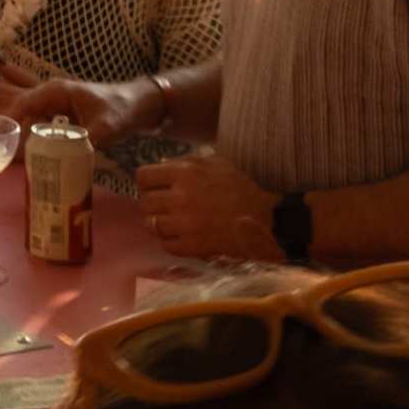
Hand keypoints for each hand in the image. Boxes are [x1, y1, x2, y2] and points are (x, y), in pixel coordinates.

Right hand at [0, 54, 151, 148]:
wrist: (143, 105)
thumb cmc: (124, 110)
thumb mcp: (106, 128)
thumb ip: (83, 140)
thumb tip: (63, 155)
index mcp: (57, 92)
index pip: (25, 103)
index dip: (10, 119)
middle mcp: (52, 93)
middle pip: (18, 93)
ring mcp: (57, 100)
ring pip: (23, 95)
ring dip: (4, 91)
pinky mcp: (63, 109)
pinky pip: (35, 104)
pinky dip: (20, 99)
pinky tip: (9, 91)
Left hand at [131, 151, 279, 262]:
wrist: (265, 220)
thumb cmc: (241, 189)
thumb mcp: (216, 163)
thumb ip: (186, 161)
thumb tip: (162, 165)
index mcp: (185, 173)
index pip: (143, 177)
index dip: (146, 183)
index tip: (153, 187)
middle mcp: (180, 197)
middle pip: (145, 203)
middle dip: (152, 205)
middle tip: (164, 207)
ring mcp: (185, 224)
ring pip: (152, 225)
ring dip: (160, 224)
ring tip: (173, 223)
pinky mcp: (192, 246)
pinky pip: (166, 245)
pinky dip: (171, 241)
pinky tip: (182, 236)